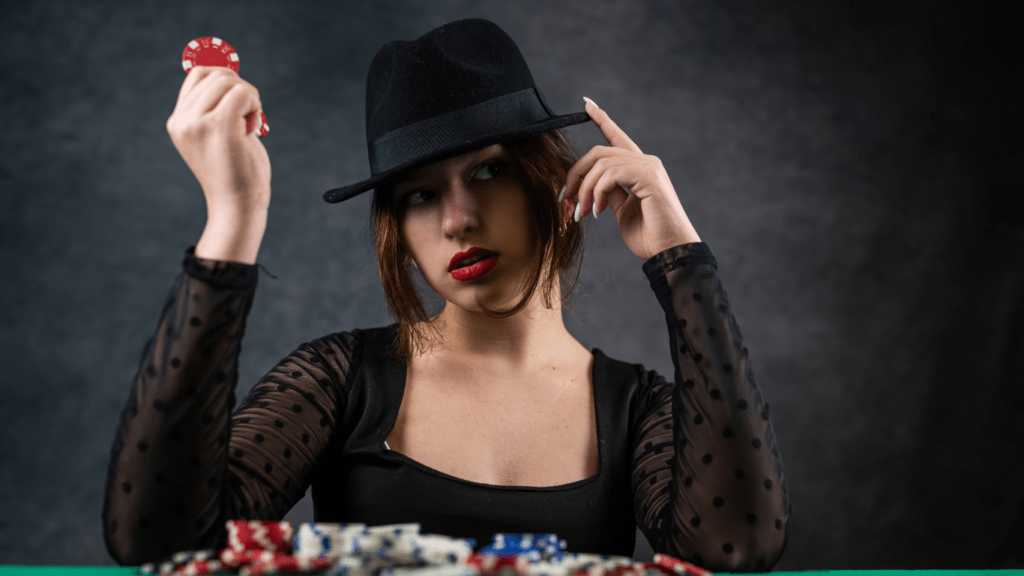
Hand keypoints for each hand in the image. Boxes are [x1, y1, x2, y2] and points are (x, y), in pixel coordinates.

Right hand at [166, 66, 271, 218]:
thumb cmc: (235, 172)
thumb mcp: (218, 137)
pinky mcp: (219, 124)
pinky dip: (255, 102)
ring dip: (249, 96)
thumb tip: (228, 72)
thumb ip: (216, 108)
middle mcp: (182, 121)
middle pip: (214, 75)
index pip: (198, 76)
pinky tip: (254, 123)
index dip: (225, 80)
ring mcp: (198, 122)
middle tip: (249, 115)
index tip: (240, 101)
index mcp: (178, 122)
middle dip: (239, 88)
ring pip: (228, 81)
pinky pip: (243, 92)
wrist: (238, 205)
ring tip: (251, 120)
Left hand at [563, 99, 700, 260]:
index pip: (617, 138)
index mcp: (641, 169)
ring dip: (585, 189)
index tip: (588, 104)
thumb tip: (593, 185)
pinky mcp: (649, 177)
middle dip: (576, 174)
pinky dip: (598, 192)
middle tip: (567, 200)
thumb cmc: (649, 237)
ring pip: (601, 163)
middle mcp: (647, 162)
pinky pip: (611, 174)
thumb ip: (610, 193)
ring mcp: (649, 167)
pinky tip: (598, 212)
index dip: (602, 119)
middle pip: (599, 151)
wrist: (670, 253)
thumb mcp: (622, 212)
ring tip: (583, 213)